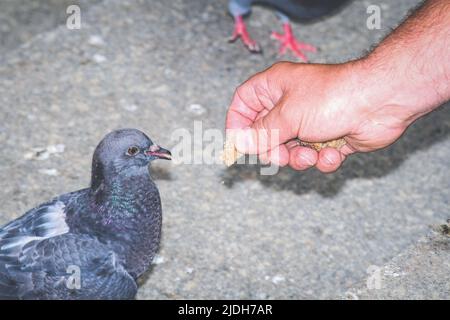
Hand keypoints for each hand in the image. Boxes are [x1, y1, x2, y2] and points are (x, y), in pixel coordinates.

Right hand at [225, 61, 412, 172]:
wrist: (381, 102)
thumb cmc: (331, 99)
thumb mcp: (288, 116)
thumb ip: (261, 133)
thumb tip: (238, 143)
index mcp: (275, 88)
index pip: (243, 103)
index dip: (238, 124)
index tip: (239, 145)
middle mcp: (289, 104)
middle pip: (265, 133)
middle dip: (273, 150)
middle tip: (281, 155)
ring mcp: (309, 122)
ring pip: (289, 150)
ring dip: (299, 158)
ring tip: (311, 154)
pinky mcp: (328, 139)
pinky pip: (313, 156)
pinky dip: (322, 160)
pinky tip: (333, 154)